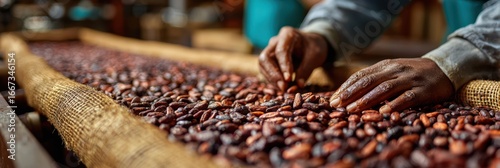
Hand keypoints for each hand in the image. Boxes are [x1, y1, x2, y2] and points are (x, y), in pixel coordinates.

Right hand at [259, 27, 327, 90]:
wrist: (310, 45)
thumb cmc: (313, 48)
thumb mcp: (315, 57)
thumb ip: (306, 70)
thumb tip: (298, 86)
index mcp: (288, 35)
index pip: (281, 51)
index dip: (283, 66)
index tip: (288, 80)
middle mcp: (275, 42)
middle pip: (265, 58)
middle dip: (273, 75)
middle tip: (283, 87)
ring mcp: (270, 51)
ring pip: (263, 66)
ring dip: (272, 80)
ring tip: (285, 89)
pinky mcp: (269, 61)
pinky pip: (266, 72)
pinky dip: (273, 81)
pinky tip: (283, 87)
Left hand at [330, 58, 453, 112]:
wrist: (445, 68)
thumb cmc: (412, 74)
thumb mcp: (392, 71)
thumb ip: (375, 79)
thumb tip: (349, 94)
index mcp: (385, 65)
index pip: (361, 75)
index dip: (346, 87)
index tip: (333, 100)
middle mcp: (395, 70)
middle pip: (369, 81)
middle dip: (351, 94)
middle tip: (337, 105)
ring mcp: (409, 79)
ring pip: (384, 89)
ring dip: (367, 100)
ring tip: (353, 110)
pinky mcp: (423, 90)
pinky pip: (407, 98)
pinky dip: (394, 105)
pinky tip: (383, 112)